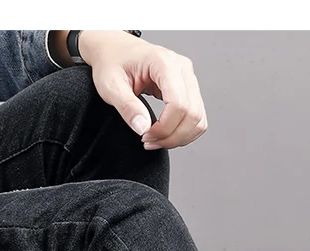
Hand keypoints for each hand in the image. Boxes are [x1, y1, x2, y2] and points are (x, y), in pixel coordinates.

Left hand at [78, 31, 207, 149]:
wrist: (114, 50)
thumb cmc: (112, 62)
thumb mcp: (111, 85)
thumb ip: (127, 107)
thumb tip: (143, 128)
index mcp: (163, 62)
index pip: (178, 104)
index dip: (164, 128)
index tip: (145, 135)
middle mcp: (181, 68)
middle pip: (192, 114)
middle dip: (172, 136)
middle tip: (149, 140)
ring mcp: (188, 78)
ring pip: (198, 119)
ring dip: (179, 137)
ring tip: (156, 138)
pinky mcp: (189, 89)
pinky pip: (196, 117)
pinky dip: (184, 132)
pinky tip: (165, 133)